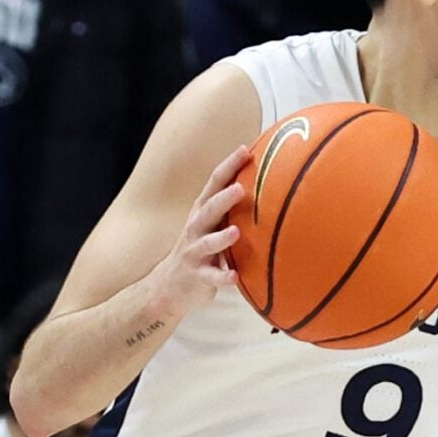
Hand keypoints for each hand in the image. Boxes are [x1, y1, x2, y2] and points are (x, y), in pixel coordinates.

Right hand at [145, 143, 250, 324]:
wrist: (169, 286)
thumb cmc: (200, 250)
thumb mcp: (212, 226)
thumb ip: (231, 209)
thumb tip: (268, 186)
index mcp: (203, 212)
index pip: (214, 184)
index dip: (229, 166)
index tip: (246, 150)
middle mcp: (196, 229)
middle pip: (209, 209)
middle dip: (224, 198)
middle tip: (241, 188)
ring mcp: (195, 252)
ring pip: (207, 243)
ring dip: (221, 238)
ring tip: (236, 232)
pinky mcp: (197, 276)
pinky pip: (211, 277)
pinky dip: (222, 276)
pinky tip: (234, 277)